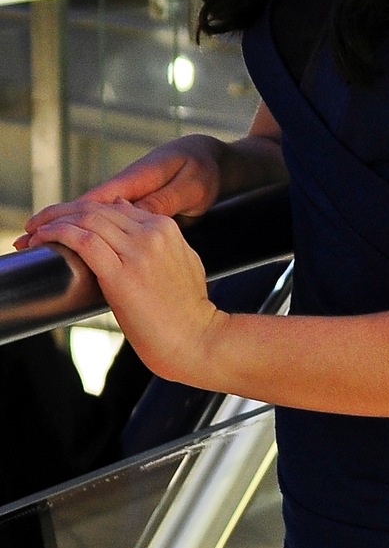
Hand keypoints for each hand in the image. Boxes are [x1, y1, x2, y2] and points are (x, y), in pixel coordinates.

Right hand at [14, 137, 221, 250]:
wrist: (213, 160)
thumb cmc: (202, 171)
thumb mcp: (188, 187)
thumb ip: (162, 201)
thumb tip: (129, 215)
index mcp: (135, 180)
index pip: (92, 201)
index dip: (63, 216)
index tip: (37, 229)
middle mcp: (127, 187)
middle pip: (82, 208)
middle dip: (52, 222)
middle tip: (23, 241)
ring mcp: (130, 195)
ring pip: (92, 214)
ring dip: (64, 225)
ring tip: (36, 240)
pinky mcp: (136, 204)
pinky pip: (107, 218)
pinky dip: (86, 226)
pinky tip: (73, 239)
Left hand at [27, 199, 223, 384]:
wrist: (196, 340)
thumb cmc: (187, 310)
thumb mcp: (182, 259)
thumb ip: (157, 236)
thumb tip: (124, 209)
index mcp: (165, 228)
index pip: (114, 207)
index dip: (81, 211)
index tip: (61, 222)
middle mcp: (151, 234)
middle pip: (96, 209)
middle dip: (61, 212)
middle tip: (37, 224)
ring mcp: (138, 252)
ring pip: (87, 219)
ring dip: (53, 221)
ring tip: (33, 232)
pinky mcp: (122, 274)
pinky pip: (83, 241)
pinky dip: (59, 234)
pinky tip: (44, 239)